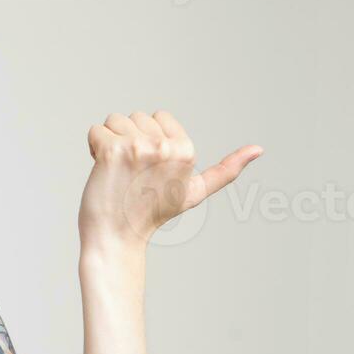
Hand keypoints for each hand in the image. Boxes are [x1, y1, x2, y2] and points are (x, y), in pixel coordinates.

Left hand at [79, 110, 262, 249]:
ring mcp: (139, 148)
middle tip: (131, 175)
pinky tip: (102, 170)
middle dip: (129, 140)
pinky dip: (93, 148)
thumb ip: (225, 171)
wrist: (117, 237)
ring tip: (117, 172)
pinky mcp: (112, 150)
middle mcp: (165, 147)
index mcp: (187, 150)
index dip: (149, 140)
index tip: (149, 169)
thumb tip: (259, 149)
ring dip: (110, 143)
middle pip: (136, 117)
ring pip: (115, 119)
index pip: (159, 116)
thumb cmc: (152, 213)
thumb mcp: (195, 191)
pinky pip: (96, 130)